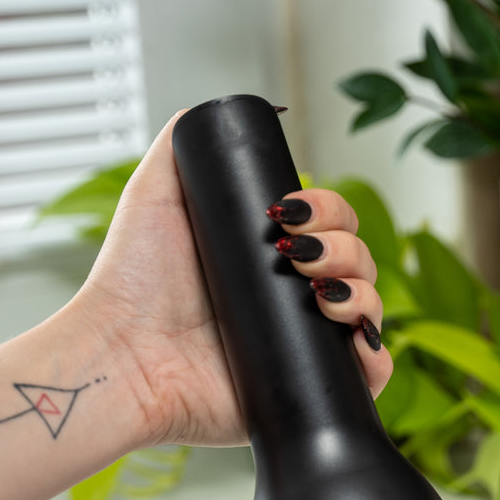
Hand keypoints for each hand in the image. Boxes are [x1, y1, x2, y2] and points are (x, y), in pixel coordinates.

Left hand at [71, 113, 392, 448]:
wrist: (123, 356)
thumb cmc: (131, 283)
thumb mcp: (156, 192)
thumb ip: (186, 141)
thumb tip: (232, 107)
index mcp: (270, 258)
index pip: (331, 227)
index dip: (329, 211)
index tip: (291, 211)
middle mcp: (293, 302)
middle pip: (358, 263)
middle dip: (345, 247)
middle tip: (297, 253)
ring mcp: (304, 348)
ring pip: (370, 311)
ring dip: (362, 292)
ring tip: (317, 293)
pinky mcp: (309, 391)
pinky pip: (371, 376)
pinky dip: (376, 354)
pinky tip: (350, 335)